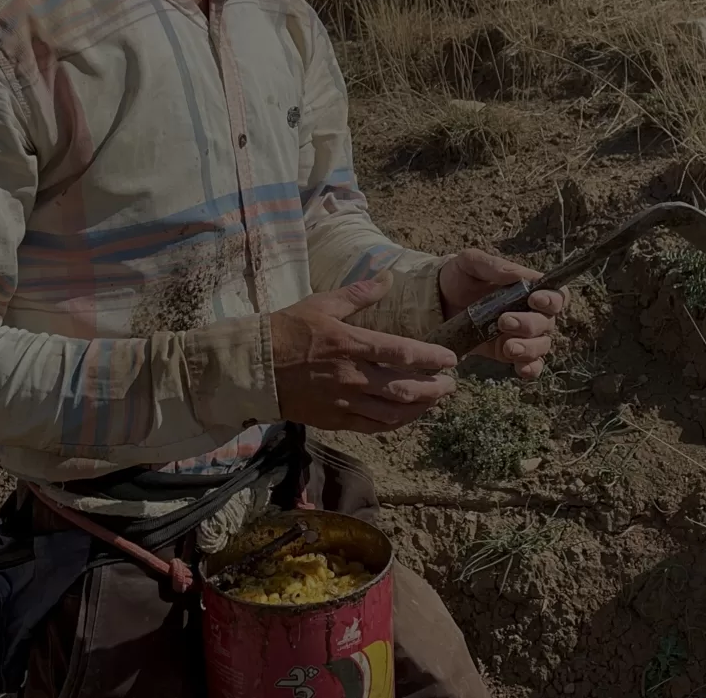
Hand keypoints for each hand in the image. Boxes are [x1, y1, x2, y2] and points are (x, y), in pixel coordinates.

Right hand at [270, 279, 458, 433]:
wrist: (254, 368)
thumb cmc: (287, 330)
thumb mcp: (322, 304)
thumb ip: (359, 294)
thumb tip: (388, 278)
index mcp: (349, 344)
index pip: (400, 353)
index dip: (430, 358)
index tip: (450, 359)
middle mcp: (350, 376)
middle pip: (403, 388)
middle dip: (433, 389)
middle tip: (451, 385)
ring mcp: (343, 402)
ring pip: (392, 412)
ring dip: (420, 408)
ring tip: (436, 401)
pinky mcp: (335, 420)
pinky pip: (373, 427)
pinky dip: (396, 423)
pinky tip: (407, 416)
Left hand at [438, 248, 565, 380]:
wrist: (436, 301)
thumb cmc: (459, 277)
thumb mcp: (471, 263)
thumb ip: (494, 266)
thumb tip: (518, 274)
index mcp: (529, 289)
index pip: (557, 295)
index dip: (552, 299)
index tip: (534, 299)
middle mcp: (531, 313)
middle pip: (548, 323)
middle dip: (529, 324)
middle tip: (503, 321)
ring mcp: (521, 335)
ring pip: (541, 346)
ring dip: (529, 348)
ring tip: (507, 347)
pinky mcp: (508, 353)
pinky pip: (531, 365)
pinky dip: (530, 369)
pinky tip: (521, 369)